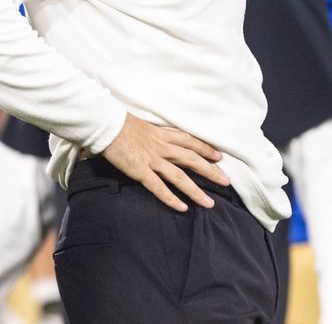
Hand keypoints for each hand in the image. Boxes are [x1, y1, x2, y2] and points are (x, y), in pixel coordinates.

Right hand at [101, 113, 228, 211]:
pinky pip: (159, 187)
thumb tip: (156, 138)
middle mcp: (162, 146)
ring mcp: (152, 159)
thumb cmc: (120, 123)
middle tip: (226, 181)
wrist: (105, 124)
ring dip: (196, 191)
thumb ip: (152, 134)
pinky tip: (183, 207)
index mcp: (162, 134)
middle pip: (192, 159)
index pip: (190, 141)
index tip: (219, 156)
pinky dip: (171, 198)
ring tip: (209, 203)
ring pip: (180, 177)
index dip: (206, 148)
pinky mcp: (140, 170)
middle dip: (210, 171)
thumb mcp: (142, 125)